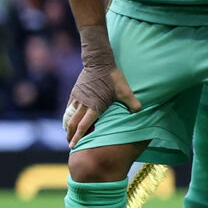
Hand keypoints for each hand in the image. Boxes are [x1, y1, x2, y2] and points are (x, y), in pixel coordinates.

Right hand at [64, 23, 140, 144]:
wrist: (99, 62)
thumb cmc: (112, 77)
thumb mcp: (125, 90)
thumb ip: (132, 103)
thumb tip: (139, 112)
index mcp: (95, 106)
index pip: (84, 126)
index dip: (79, 137)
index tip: (74, 146)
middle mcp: (83, 104)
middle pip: (72, 124)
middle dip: (70, 136)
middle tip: (70, 145)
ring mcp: (77, 98)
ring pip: (69, 116)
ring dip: (68, 127)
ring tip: (69, 134)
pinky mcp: (75, 92)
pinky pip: (69, 107)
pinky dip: (68, 115)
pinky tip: (68, 119)